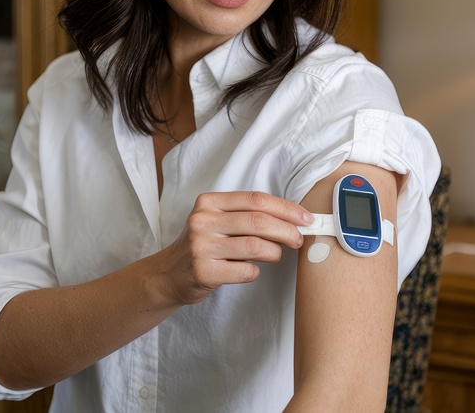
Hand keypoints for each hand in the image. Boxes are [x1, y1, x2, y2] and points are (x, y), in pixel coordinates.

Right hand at [155, 191, 313, 305]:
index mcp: (209, 202)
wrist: (169, 275)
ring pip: (255, 246)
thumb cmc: (203, 246)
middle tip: (299, 239)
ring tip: (276, 255)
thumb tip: (291, 219)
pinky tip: (250, 269)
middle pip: (258, 221)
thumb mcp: (216, 221)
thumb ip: (245, 215)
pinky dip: (256, 271)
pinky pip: (246, 270)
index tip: (305, 218)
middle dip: (287, 230)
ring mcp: (202, 247)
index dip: (286, 208)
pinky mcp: (205, 272)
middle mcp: (203, 221)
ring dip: (275, 252)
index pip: (255, 199)